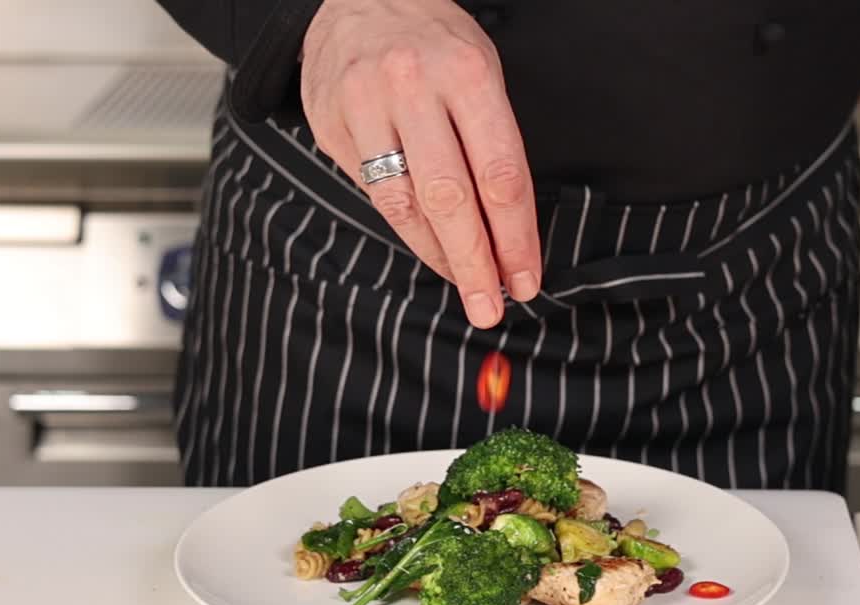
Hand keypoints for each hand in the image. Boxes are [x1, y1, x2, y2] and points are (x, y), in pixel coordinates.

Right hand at [300, 0, 541, 327]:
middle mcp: (414, 88)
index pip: (500, 173)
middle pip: (452, 198)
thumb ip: (494, 145)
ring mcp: (366, 107)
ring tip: (466, 287)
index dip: (516, 236)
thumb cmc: (433, 42)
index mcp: (467, 74)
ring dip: (440, 257)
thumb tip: (510, 231)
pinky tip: (431, 250)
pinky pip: (375, 195)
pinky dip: (408, 231)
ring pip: (406, 204)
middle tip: (491, 306)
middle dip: (477, 262)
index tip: (526, 277)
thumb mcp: (480, 72)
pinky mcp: (332, 125)